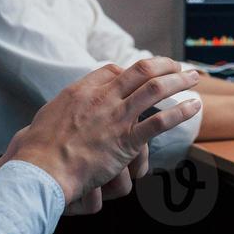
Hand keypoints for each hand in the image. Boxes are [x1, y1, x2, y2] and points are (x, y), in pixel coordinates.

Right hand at [2, 58, 199, 209]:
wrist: (42, 169)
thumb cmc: (39, 149)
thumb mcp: (48, 115)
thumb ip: (64, 107)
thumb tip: (68, 107)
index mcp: (82, 90)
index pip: (113, 70)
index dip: (130, 71)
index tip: (142, 75)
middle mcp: (102, 98)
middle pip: (140, 70)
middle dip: (164, 65)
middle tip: (179, 65)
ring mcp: (116, 118)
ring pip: (155, 89)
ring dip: (179, 80)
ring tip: (194, 77)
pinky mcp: (126, 141)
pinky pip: (160, 121)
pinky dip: (180, 111)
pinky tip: (193, 106)